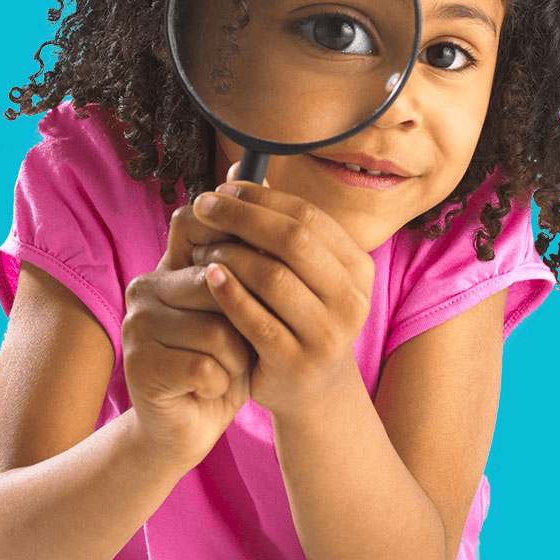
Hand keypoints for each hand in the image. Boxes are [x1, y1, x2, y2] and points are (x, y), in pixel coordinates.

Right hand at [120, 192, 253, 467]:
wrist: (184, 427)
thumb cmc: (221, 364)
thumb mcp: (238, 316)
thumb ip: (249, 278)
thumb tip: (291, 235)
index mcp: (167, 267)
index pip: (215, 245)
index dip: (248, 266)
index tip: (268, 293)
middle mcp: (145, 288)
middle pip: (221, 288)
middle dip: (247, 324)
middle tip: (243, 349)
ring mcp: (137, 325)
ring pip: (217, 330)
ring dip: (236, 359)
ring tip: (224, 371)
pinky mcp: (140, 365)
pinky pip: (204, 367)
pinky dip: (221, 384)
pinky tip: (210, 390)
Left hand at [192, 179, 375, 419]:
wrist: (312, 391)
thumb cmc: (298, 318)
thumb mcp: (301, 274)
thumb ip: (276, 226)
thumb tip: (237, 169)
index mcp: (358, 268)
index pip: (308, 216)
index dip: (262, 197)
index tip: (223, 188)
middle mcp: (352, 299)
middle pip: (292, 240)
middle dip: (242, 217)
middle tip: (203, 207)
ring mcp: (327, 334)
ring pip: (272, 277)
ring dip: (229, 254)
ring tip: (201, 247)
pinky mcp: (296, 362)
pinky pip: (255, 318)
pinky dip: (228, 293)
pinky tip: (206, 277)